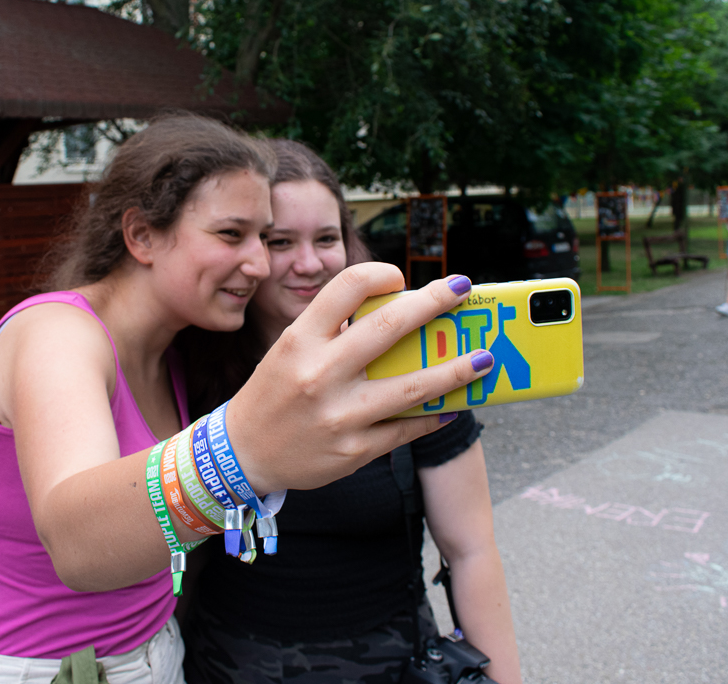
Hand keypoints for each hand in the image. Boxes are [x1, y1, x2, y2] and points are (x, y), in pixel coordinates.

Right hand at [227, 263, 491, 493]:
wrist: (243, 454)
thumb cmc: (274, 393)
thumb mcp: (290, 351)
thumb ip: (334, 331)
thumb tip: (397, 313)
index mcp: (301, 340)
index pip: (347, 288)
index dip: (382, 274)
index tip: (401, 277)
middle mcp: (319, 374)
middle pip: (390, 327)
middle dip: (435, 304)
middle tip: (462, 290)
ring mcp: (339, 414)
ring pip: (412, 387)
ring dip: (456, 370)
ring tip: (484, 358)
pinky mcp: (353, 450)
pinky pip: (406, 429)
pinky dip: (434, 416)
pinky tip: (454, 405)